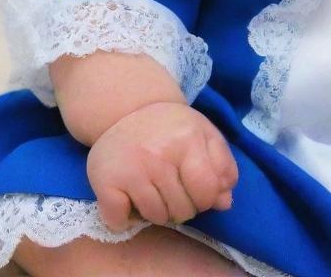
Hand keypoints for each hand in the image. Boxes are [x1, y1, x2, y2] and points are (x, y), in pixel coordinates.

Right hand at [86, 101, 237, 231]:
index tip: (197, 190)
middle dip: (183, 207)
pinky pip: (121, 221)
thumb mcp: (203, 134)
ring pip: (156, 217)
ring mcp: (132, 169)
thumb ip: (221, 165)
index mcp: (188, 139)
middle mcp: (159, 154)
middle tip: (174, 189)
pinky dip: (125, 219)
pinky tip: (129, 199)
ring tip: (154, 190)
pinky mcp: (105, 182)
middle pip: (182, 210)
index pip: (206, 191)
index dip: (206, 199)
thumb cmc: (171, 126)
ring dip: (157, 212)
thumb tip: (225, 202)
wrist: (126, 110)